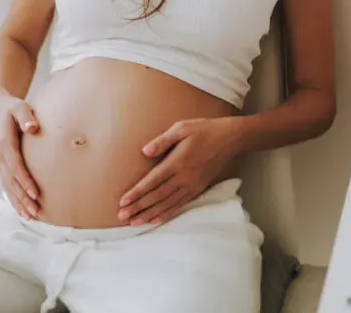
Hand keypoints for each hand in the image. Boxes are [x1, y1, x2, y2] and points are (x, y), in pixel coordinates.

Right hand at [0, 95, 40, 219]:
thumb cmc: (11, 107)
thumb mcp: (19, 106)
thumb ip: (26, 116)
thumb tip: (32, 128)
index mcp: (3, 144)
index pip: (15, 167)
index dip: (25, 182)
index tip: (35, 194)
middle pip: (10, 182)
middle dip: (22, 198)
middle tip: (35, 213)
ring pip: (7, 186)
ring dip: (17, 202)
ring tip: (29, 216)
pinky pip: (6, 184)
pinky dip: (13, 197)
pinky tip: (21, 208)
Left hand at [118, 116, 239, 224]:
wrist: (229, 139)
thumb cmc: (202, 129)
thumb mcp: (182, 127)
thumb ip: (162, 140)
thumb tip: (145, 151)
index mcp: (177, 162)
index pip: (152, 181)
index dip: (137, 193)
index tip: (123, 201)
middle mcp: (184, 177)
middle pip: (157, 196)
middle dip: (138, 207)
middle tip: (122, 216)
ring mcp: (192, 185)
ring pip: (167, 204)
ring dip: (149, 214)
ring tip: (134, 222)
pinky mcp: (198, 189)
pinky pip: (179, 205)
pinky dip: (166, 214)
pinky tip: (155, 219)